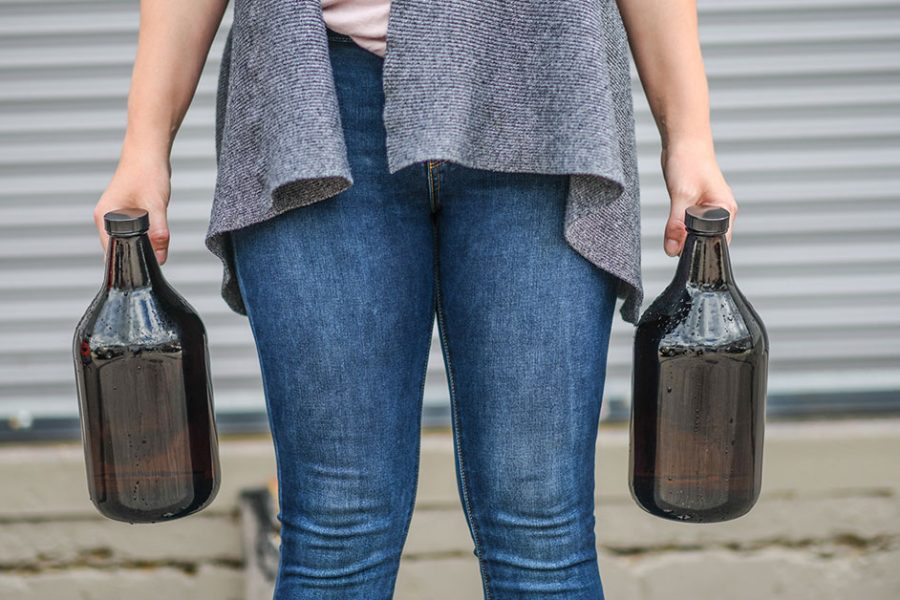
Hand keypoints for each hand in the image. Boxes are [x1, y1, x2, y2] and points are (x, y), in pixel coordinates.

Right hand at [93, 154, 171, 263]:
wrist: (149, 152)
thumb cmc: (147, 173)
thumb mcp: (155, 207)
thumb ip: (158, 234)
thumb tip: (160, 259)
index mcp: (104, 216)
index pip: (109, 251)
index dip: (125, 263)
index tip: (139, 272)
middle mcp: (104, 216)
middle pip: (117, 247)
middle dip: (132, 256)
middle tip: (150, 265)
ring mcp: (113, 214)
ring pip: (125, 239)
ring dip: (138, 246)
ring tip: (153, 253)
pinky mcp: (124, 211)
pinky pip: (131, 231)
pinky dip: (141, 236)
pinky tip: (153, 238)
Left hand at [660, 140, 736, 256]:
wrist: (683, 141)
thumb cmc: (689, 162)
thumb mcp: (681, 196)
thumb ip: (677, 224)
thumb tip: (672, 250)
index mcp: (726, 210)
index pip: (719, 244)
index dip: (703, 252)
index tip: (686, 257)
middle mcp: (722, 210)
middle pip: (709, 240)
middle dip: (693, 246)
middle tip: (675, 246)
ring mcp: (711, 208)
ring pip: (698, 232)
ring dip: (686, 236)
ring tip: (674, 234)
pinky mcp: (698, 204)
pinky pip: (691, 224)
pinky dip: (682, 227)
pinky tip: (673, 224)